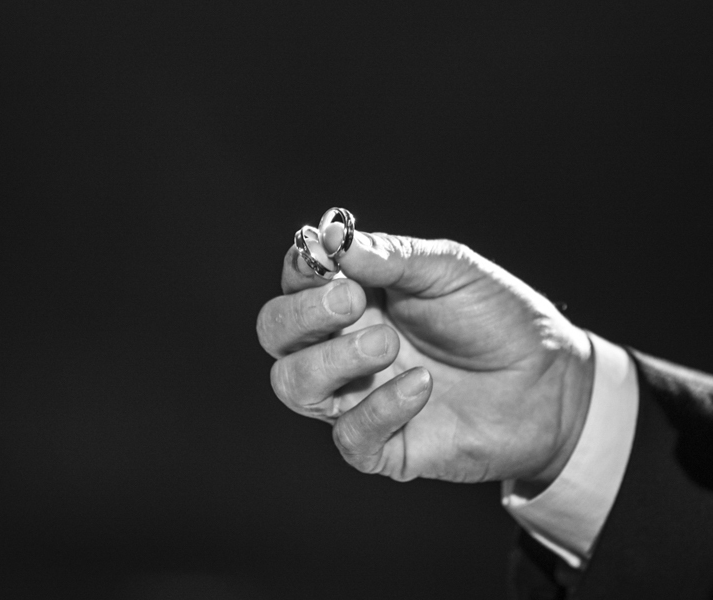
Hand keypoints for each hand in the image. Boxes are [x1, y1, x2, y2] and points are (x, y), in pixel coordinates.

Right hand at [256, 228, 593, 485]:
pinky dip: (379, 408)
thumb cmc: (494, 317)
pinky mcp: (384, 445)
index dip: (300, 267)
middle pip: (274, 333)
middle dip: (300, 315)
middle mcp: (341, 345)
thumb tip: (334, 238)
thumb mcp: (449, 270)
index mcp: (352, 298)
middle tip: (350, 301)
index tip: (329, 258)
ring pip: (292, 385)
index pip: (294, 280)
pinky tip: (422, 385)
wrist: (551, 380)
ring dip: (330, 361)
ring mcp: (356, 396)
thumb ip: (392, 257)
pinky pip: (349, 436)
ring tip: (387, 346)